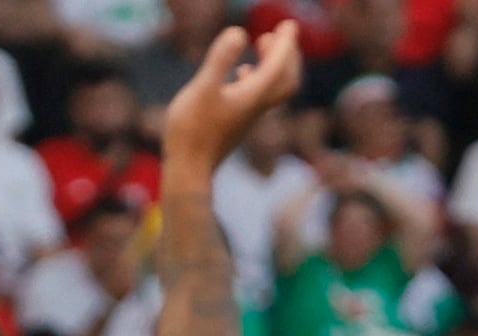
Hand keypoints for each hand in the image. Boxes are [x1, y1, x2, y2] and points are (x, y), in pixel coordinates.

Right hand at [159, 23, 303, 183]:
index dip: (286, 42)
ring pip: (274, 88)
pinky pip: (258, 97)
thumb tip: (239, 32)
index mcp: (252, 95)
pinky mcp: (237, 123)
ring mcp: (247, 117)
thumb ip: (220, 60)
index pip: (279, 64)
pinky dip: (257, 79)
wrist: (188, 170)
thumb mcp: (202, 89)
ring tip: (262, 45)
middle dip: (287, 54)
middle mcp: (256, 106)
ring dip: (274, 64)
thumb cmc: (192, 131)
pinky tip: (240, 75)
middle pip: (287, 79)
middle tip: (277, 33)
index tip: (289, 24)